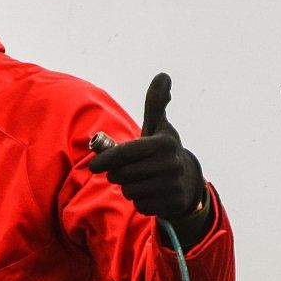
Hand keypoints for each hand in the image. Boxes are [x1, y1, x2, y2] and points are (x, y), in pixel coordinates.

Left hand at [86, 73, 210, 241]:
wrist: (187, 180)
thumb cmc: (162, 150)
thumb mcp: (158, 126)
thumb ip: (155, 102)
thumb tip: (162, 75)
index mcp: (165, 143)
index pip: (125, 153)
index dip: (105, 159)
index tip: (93, 165)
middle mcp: (171, 164)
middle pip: (123, 174)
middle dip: (117, 174)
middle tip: (122, 171)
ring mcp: (172, 185)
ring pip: (130, 191)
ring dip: (128, 187)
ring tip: (139, 180)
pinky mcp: (171, 204)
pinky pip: (140, 205)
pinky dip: (140, 200)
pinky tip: (149, 192)